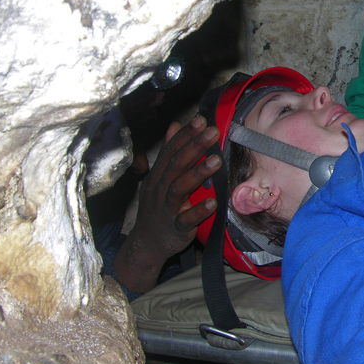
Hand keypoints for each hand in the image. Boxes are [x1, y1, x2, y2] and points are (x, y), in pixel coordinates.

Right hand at [113, 115, 221, 292]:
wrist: (146, 244)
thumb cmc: (158, 206)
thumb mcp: (159, 178)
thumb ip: (168, 152)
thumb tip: (174, 125)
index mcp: (158, 175)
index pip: (171, 150)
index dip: (185, 134)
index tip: (201, 119)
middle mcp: (160, 189)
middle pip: (176, 165)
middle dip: (194, 147)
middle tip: (213, 132)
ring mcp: (167, 208)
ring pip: (179, 188)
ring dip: (198, 173)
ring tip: (217, 160)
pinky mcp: (175, 228)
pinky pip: (186, 219)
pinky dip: (199, 211)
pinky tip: (213, 202)